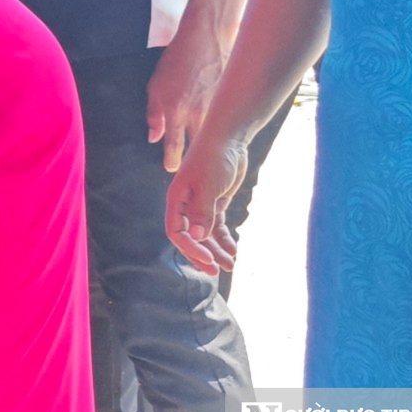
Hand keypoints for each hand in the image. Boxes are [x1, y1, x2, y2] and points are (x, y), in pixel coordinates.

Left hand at [147, 23, 230, 172]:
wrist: (206, 41)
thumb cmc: (176, 61)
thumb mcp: (155, 85)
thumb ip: (153, 114)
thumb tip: (153, 137)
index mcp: (175, 110)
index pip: (173, 144)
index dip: (172, 160)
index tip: (171, 170)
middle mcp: (196, 114)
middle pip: (197, 147)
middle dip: (194, 162)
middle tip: (191, 174)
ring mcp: (215, 110)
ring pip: (213, 138)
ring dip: (209, 150)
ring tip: (207, 162)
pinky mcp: (228, 104)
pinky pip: (224, 124)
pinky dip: (222, 134)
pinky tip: (223, 142)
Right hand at [165, 126, 249, 276]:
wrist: (228, 140)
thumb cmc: (214, 159)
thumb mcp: (208, 186)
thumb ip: (203, 212)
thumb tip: (199, 238)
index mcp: (177, 201)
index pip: (177, 232)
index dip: (190, 248)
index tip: (207, 260)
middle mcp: (186, 205)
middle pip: (191, 237)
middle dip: (204, 255)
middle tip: (217, 272)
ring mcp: (201, 204)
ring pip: (206, 234)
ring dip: (217, 250)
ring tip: (231, 265)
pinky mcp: (215, 202)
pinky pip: (217, 226)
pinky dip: (225, 238)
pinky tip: (234, 250)